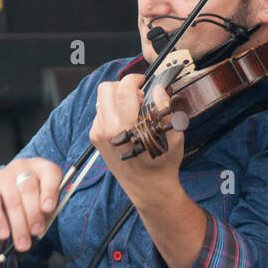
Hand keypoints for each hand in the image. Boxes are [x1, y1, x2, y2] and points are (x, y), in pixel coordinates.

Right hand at [0, 156, 63, 252]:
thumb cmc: (26, 202)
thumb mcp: (40, 203)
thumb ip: (44, 212)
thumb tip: (41, 227)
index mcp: (41, 167)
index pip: (50, 172)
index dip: (50, 191)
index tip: (48, 209)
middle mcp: (22, 167)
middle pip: (28, 188)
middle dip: (34, 213)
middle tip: (36, 232)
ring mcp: (3, 176)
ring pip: (12, 201)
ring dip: (19, 225)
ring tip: (23, 244)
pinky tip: (4, 235)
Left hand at [90, 74, 183, 208]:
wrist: (148, 188)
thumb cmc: (162, 163)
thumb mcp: (172, 135)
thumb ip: (164, 109)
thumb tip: (158, 89)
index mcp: (126, 128)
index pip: (123, 89)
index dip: (135, 79)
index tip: (143, 82)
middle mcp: (108, 129)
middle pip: (106, 89)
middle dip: (122, 87)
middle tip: (137, 95)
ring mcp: (99, 134)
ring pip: (101, 100)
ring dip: (117, 99)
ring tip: (132, 110)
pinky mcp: (95, 138)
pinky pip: (100, 113)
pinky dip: (112, 111)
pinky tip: (125, 122)